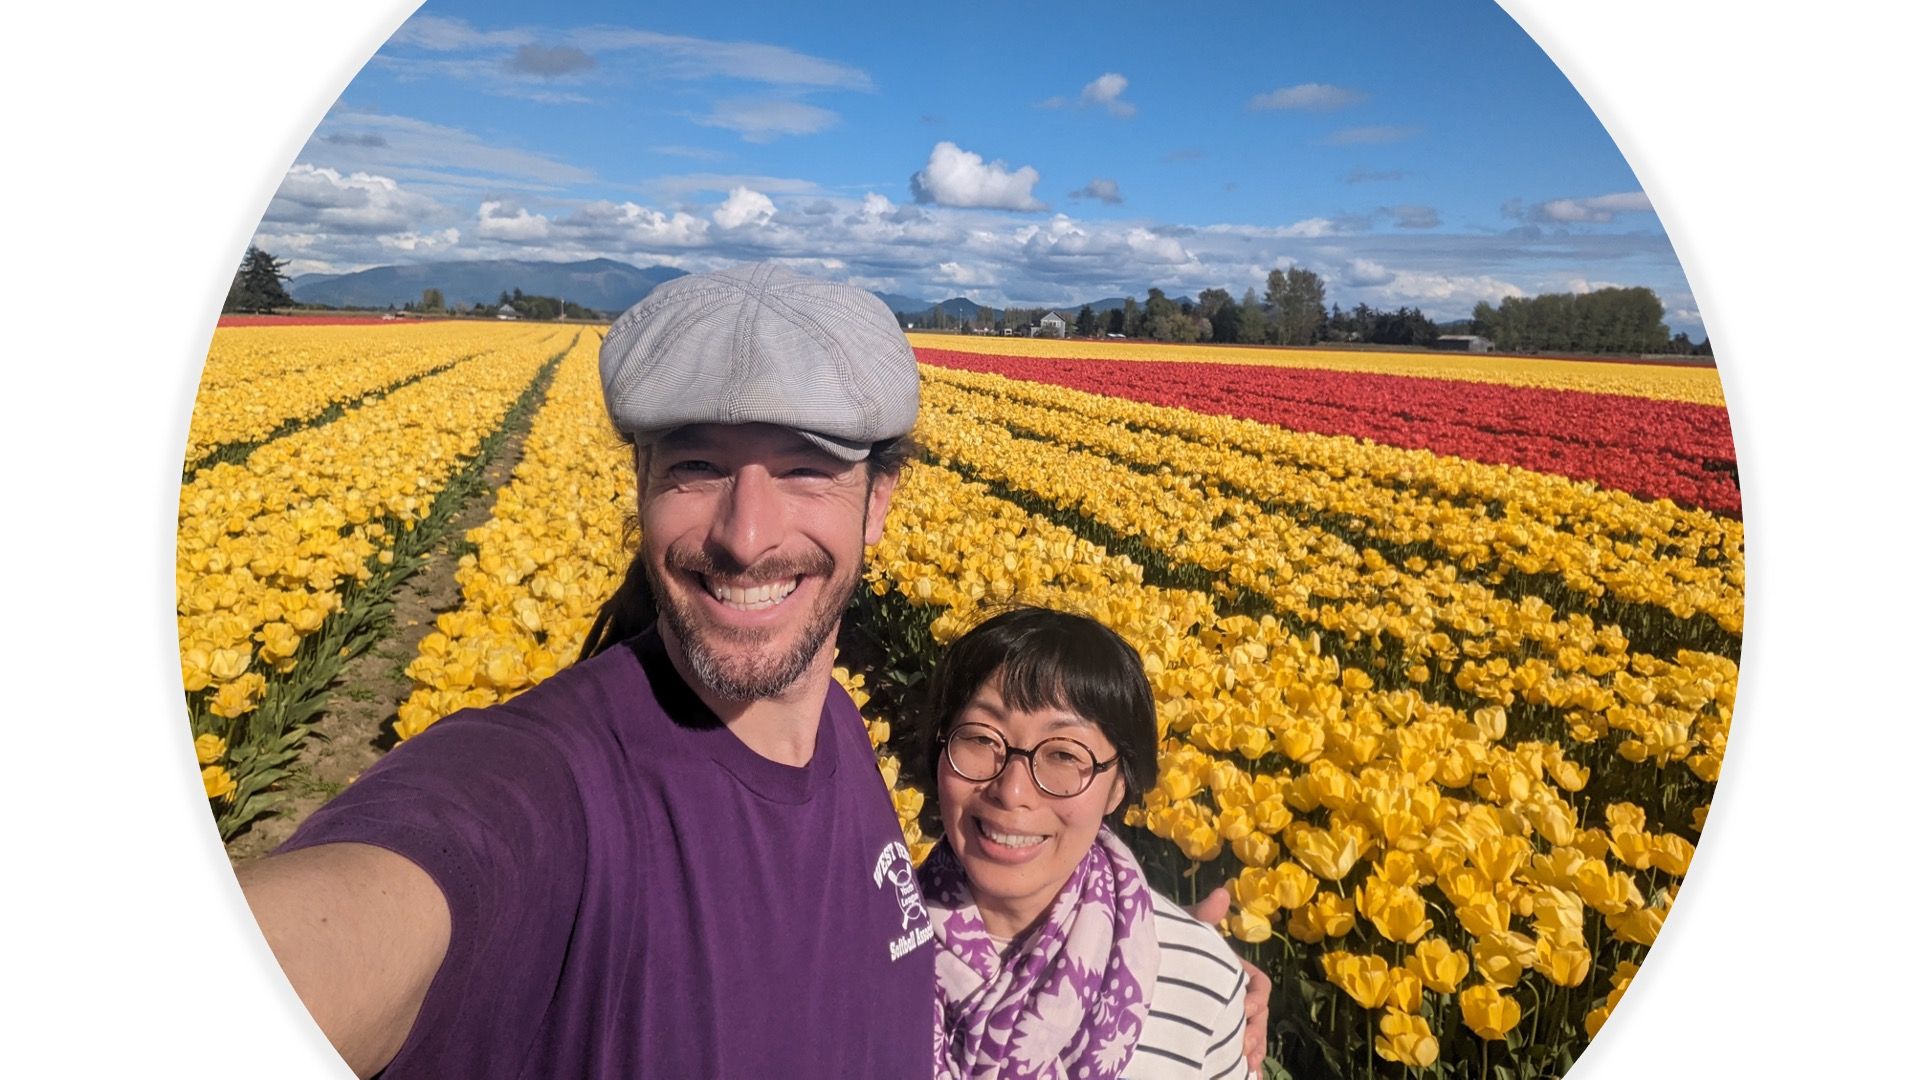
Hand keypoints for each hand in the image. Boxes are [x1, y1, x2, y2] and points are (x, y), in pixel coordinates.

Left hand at [1184, 886, 1271, 1075]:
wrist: (1135, 968)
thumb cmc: (1165, 945)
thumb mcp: (1181, 931)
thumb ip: (1201, 916)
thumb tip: (1222, 892)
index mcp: (1231, 970)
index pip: (1259, 984)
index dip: (1257, 997)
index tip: (1244, 1007)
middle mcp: (1231, 995)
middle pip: (1258, 1016)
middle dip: (1256, 1032)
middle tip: (1242, 1046)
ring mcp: (1221, 1016)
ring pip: (1248, 1035)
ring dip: (1252, 1050)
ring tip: (1245, 1064)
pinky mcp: (1208, 1036)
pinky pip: (1232, 1052)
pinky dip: (1241, 1065)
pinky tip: (1245, 1075)